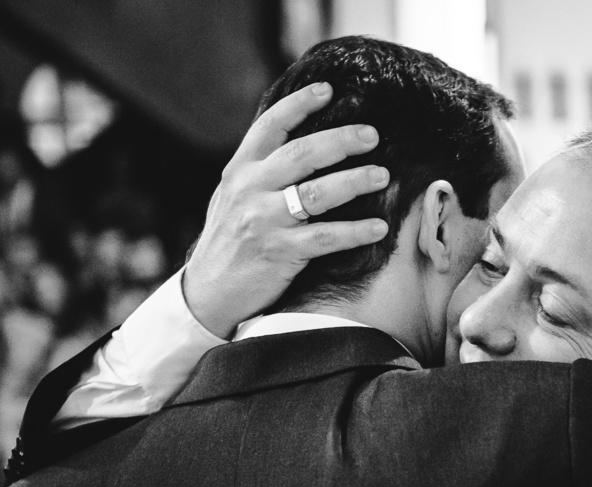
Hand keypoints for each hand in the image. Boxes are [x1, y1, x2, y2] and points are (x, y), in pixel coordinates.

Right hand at [183, 82, 389, 337]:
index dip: (299, 104)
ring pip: (318, 193)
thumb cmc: (230, 240)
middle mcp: (250, 189)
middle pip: (303, 154)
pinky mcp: (280, 252)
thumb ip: (261, 171)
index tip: (328, 90)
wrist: (208, 291)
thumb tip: (302, 144)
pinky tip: (378, 227)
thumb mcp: (234, 196)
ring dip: (355, 181)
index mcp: (241, 170)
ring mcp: (264, 220)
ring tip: (382, 176)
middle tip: (372, 135)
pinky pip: (326, 238)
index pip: (270, 125)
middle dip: (341, 141)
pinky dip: (355, 231)